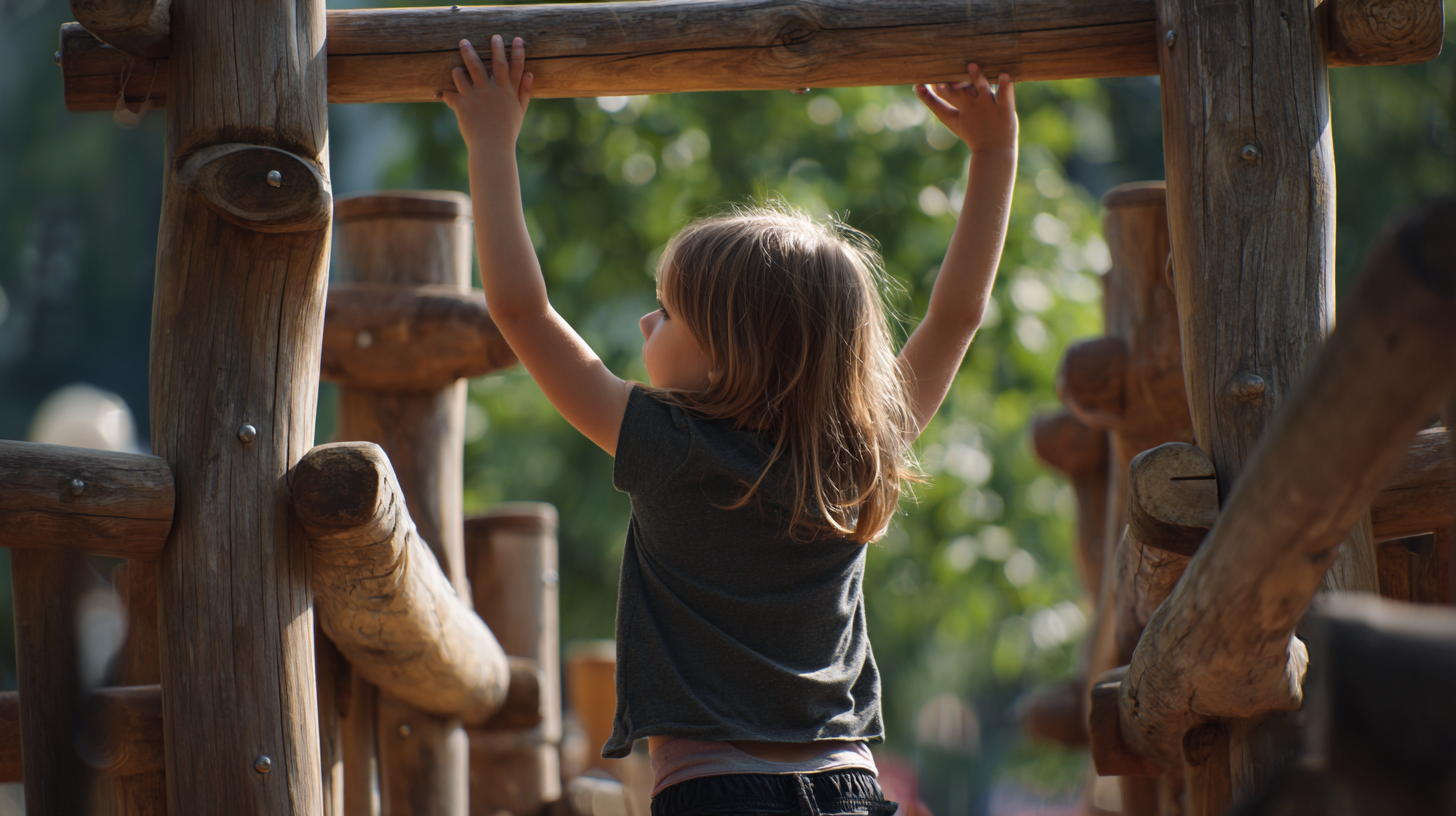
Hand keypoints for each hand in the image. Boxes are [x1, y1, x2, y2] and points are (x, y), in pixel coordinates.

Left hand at [440, 35, 533, 152]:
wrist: (492, 150)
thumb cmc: (506, 132)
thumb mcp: (519, 112)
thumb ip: (524, 92)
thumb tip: (530, 73)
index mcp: (508, 92)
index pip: (515, 67)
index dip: (517, 52)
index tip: (516, 39)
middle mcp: (493, 90)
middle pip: (494, 62)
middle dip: (494, 47)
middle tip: (492, 36)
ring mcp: (477, 96)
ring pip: (468, 69)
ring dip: (466, 56)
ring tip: (464, 45)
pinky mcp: (462, 105)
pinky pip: (451, 91)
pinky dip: (446, 90)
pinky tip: (443, 91)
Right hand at [914, 64, 1016, 152]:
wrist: (995, 151)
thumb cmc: (973, 134)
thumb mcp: (952, 121)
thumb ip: (936, 105)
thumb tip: (918, 88)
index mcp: (959, 112)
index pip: (943, 100)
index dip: (932, 92)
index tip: (920, 85)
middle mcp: (973, 107)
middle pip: (960, 92)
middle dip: (951, 83)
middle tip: (943, 73)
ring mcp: (989, 106)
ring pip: (983, 89)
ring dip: (977, 77)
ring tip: (972, 66)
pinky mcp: (1005, 108)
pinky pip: (1006, 95)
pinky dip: (1005, 85)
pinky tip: (1004, 74)